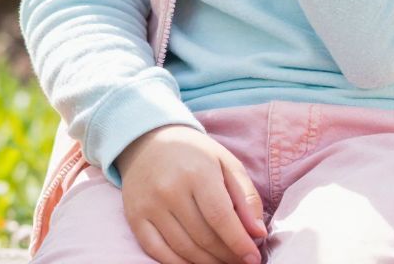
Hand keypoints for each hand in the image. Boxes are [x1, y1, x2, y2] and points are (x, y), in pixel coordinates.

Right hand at [115, 125, 266, 263]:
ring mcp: (149, 205)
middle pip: (203, 237)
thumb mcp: (226, 163)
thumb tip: (258, 233)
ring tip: (223, 263)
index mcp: (197, 172)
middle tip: (241, 261)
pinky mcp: (134, 217)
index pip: (220, 218)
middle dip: (227, 255)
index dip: (239, 243)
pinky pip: (157, 252)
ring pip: (183, 248)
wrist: (148, 141)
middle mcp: (170, 190)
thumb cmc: (194, 153)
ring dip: (207, 263)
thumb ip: (246, 197)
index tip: (254, 258)